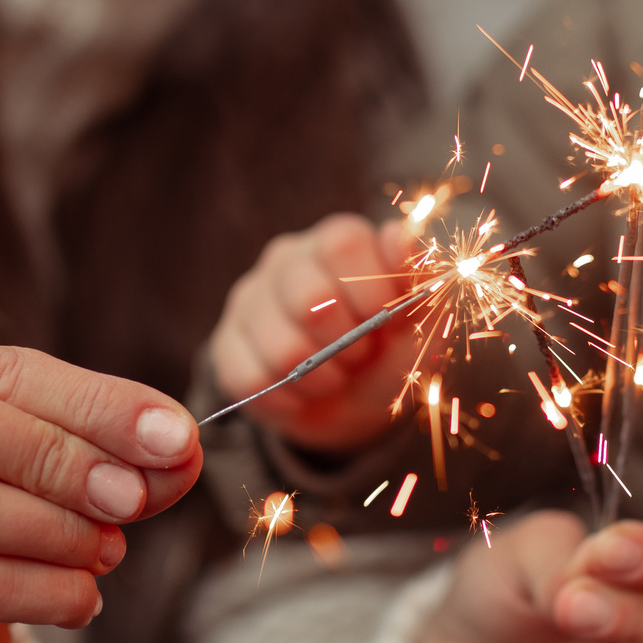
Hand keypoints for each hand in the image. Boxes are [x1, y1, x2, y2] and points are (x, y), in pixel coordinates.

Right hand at [0, 339, 202, 642]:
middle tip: (133, 496)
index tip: (173, 437)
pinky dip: (47, 591)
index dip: (90, 401)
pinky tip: (83, 598)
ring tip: (109, 549)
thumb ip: (103, 445)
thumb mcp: (37, 461)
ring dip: (55, 528)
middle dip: (53, 453)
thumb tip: (176, 445)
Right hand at [209, 214, 420, 452]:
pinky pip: (253, 381)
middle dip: (348, 344)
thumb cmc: (389, 349)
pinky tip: (302, 391)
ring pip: (283, 349)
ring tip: (333, 374)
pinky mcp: (225, 345)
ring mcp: (248, 300)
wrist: (356, 405)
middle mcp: (286, 259)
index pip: (344, 244)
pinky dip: (289, 399)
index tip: (386, 321)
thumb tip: (400, 237)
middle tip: (359, 353)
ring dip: (321, 378)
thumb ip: (417, 277)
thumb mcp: (417, 318)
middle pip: (310, 299)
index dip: (372, 293)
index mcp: (335, 240)